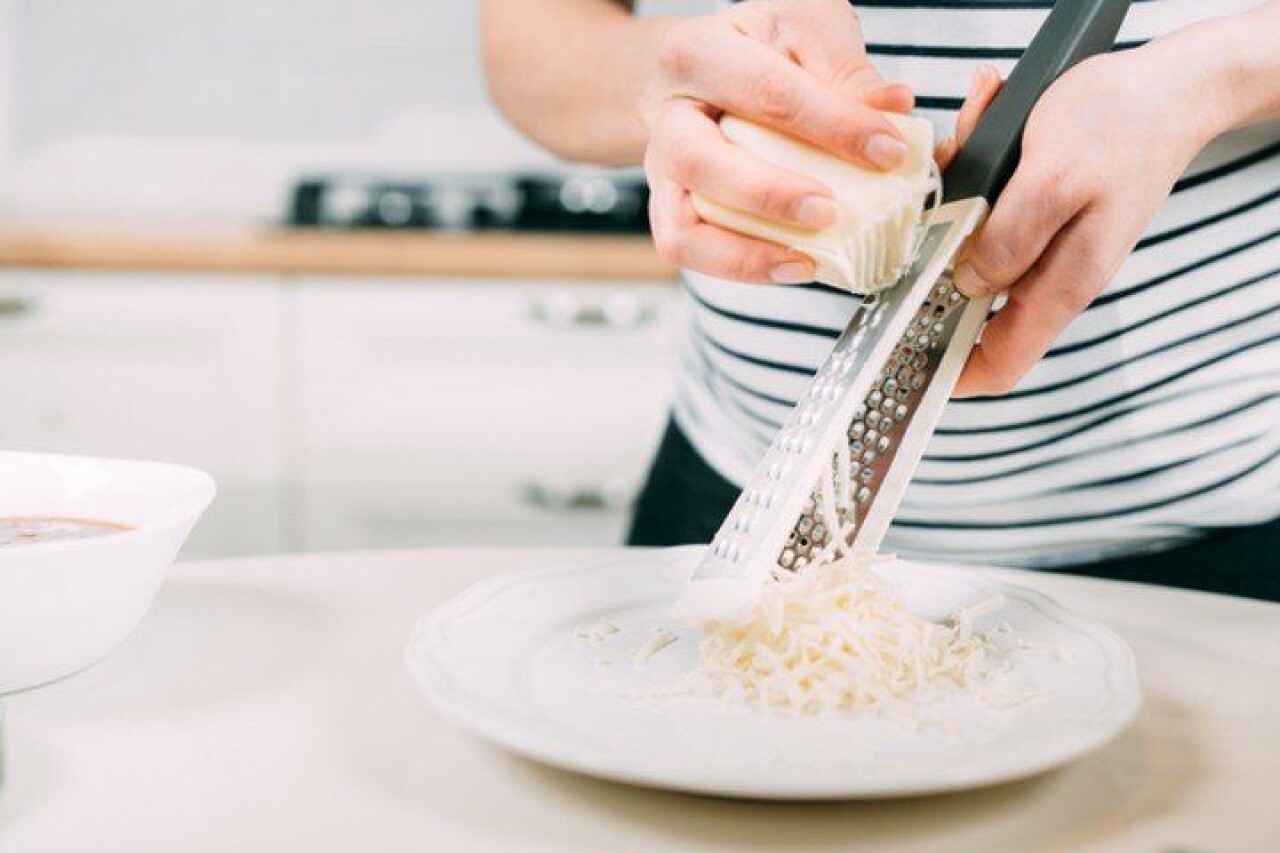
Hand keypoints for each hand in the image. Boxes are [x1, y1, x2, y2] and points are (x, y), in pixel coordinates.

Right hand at [641, 0, 914, 283]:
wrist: (705, 69)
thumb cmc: (757, 44)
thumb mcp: (806, 28)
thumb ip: (847, 69)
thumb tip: (894, 110)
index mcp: (698, 52)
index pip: (767, 92)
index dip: (832, 126)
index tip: (887, 152)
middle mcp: (666, 114)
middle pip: (698, 162)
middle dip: (768, 194)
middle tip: (828, 211)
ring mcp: (660, 169)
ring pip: (679, 226)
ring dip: (744, 251)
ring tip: (805, 258)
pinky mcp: (670, 208)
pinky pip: (688, 250)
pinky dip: (740, 266)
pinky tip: (793, 264)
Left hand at [952, 46, 1223, 396]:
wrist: (1170, 86)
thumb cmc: (1120, 122)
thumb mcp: (1053, 178)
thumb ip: (1008, 240)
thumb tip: (967, 284)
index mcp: (1063, 285)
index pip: (1002, 364)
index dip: (950, 372)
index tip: (904, 355)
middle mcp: (1053, 276)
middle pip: (971, 302)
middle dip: (938, 257)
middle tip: (931, 199)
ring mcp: (1047, 248)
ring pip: (973, 248)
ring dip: (956, 203)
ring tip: (964, 142)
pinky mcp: (1040, 217)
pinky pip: (988, 211)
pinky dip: (975, 173)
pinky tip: (983, 126)